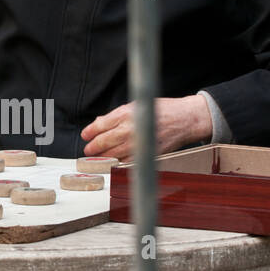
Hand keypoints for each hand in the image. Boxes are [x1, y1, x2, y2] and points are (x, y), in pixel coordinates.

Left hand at [80, 96, 210, 160]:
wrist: (184, 120)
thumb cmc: (161, 110)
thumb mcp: (136, 106)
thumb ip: (116, 116)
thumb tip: (99, 122)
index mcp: (126, 114)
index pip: (100, 126)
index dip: (89, 133)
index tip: (85, 136)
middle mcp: (130, 129)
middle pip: (103, 143)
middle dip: (93, 148)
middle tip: (88, 151)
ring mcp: (138, 144)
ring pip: (112, 156)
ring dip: (102, 158)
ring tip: (98, 159)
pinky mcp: (146, 155)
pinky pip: (126, 163)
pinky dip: (117, 164)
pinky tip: (113, 163)